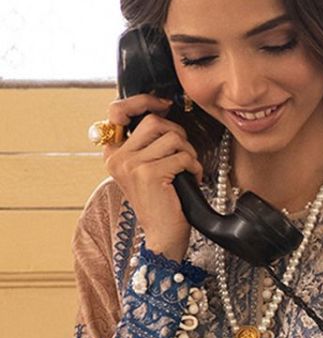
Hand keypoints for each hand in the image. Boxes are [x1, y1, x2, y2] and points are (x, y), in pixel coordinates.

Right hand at [102, 93, 204, 262]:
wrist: (162, 237)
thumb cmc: (161, 203)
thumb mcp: (146, 169)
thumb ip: (146, 143)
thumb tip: (161, 109)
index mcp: (113, 153)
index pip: (118, 110)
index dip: (143, 101)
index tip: (164, 104)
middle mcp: (117, 157)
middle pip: (153, 121)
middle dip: (177, 134)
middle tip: (184, 154)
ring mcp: (132, 165)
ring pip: (171, 137)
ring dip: (188, 153)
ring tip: (188, 170)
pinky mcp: (149, 174)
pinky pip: (182, 156)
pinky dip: (194, 167)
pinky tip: (192, 180)